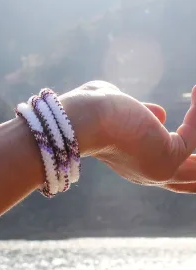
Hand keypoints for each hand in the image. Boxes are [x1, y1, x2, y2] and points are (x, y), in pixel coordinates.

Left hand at [61, 81, 195, 192]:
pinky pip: (195, 134)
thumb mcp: (122, 111)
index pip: (166, 174)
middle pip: (188, 181)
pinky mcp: (170, 155)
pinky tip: (195, 89)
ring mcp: (161, 168)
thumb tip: (162, 115)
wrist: (84, 118)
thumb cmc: (93, 109)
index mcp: (133, 166)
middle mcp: (148, 174)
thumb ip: (142, 114)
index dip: (184, 160)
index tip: (187, 132)